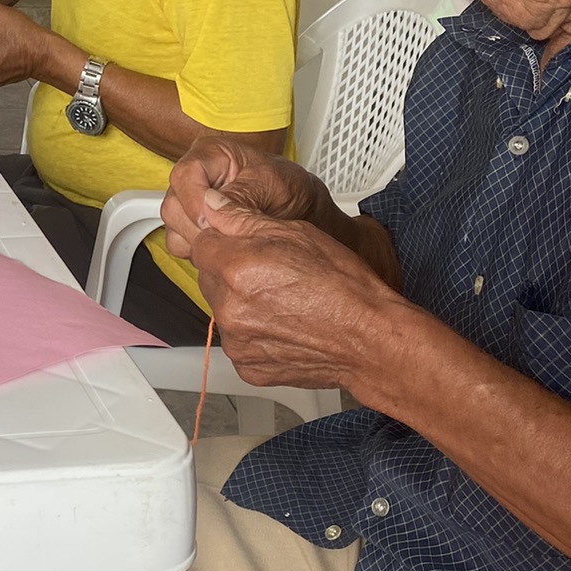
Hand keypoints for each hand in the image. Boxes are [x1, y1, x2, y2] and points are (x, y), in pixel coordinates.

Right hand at [162, 138, 326, 258]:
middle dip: (200, 227)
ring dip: (199, 241)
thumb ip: (241, 196)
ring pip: (173, 227)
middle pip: (174, 204)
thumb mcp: (271, 186)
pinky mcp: (189, 225)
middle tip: (228, 234)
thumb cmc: (287, 189)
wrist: (299, 211)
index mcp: (212, 154)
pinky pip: (178, 243)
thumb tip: (213, 210)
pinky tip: (222, 246)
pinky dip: (197, 252)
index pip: (185, 175)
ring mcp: (189, 202)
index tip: (211, 222)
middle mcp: (195, 176)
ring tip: (230, 238)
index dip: (195, 201)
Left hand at [190, 202, 404, 390]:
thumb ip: (242, 218)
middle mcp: (228, 307)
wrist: (368, 340)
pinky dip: (253, 332)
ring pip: (223, 310)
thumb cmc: (342, 285)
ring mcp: (236, 341)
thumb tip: (211, 203)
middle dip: (230, 272)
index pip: (202, 244)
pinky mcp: (247, 366)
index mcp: (236, 268)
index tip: (248, 246)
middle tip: (272, 274)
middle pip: (209, 278)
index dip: (225, 241)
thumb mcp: (297, 233)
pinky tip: (283, 325)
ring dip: (240, 303)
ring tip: (282, 302)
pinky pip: (238, 340)